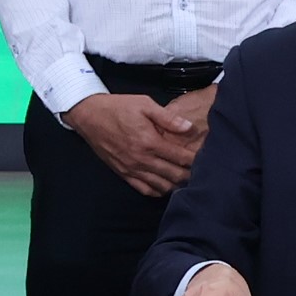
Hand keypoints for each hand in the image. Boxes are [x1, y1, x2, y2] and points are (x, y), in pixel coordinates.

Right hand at [67, 92, 204, 195]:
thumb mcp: (145, 104)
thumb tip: (189, 127)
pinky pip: (144, 189)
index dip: (195, 160)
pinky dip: (158, 191)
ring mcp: (131, 169)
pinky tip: (166, 186)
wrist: (89, 116)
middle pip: (173, 175)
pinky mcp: (123, 173)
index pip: (180, 158)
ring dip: (175, 185)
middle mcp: (141, 159)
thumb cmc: (118, 108)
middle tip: (201, 172)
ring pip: (160, 186)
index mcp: (149, 142)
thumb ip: (168, 118)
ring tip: (186, 180)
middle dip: (189, 175)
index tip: (206, 158)